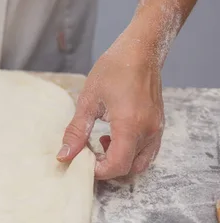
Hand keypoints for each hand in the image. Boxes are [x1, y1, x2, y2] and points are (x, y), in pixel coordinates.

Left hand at [57, 36, 164, 179]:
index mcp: (129, 125)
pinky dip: (131, 153)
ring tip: (102, 142)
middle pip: (129, 168)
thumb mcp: (88, 100)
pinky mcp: (158, 125)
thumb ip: (77, 131)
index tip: (83, 163)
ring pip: (140, 163)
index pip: (117, 165)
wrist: (140, 51)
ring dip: (120, 161)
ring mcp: (156, 129)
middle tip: (89, 154)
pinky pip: (148, 152)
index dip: (99, 171)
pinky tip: (115, 137)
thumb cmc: (113, 69)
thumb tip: (64, 155)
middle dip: (108, 168)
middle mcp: (147, 131)